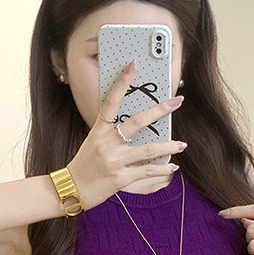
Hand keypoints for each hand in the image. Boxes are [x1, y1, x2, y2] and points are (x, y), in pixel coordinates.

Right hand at [67, 61, 185, 210]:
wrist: (71, 190)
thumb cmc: (84, 164)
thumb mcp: (93, 142)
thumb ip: (111, 132)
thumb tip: (139, 124)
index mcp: (98, 130)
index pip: (111, 101)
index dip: (122, 82)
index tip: (133, 65)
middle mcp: (107, 143)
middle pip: (138, 122)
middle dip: (160, 110)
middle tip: (177, 100)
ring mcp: (115, 161)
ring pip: (148, 149)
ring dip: (169, 146)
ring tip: (182, 144)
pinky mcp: (121, 179)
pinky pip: (147, 171)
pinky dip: (162, 169)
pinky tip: (173, 166)